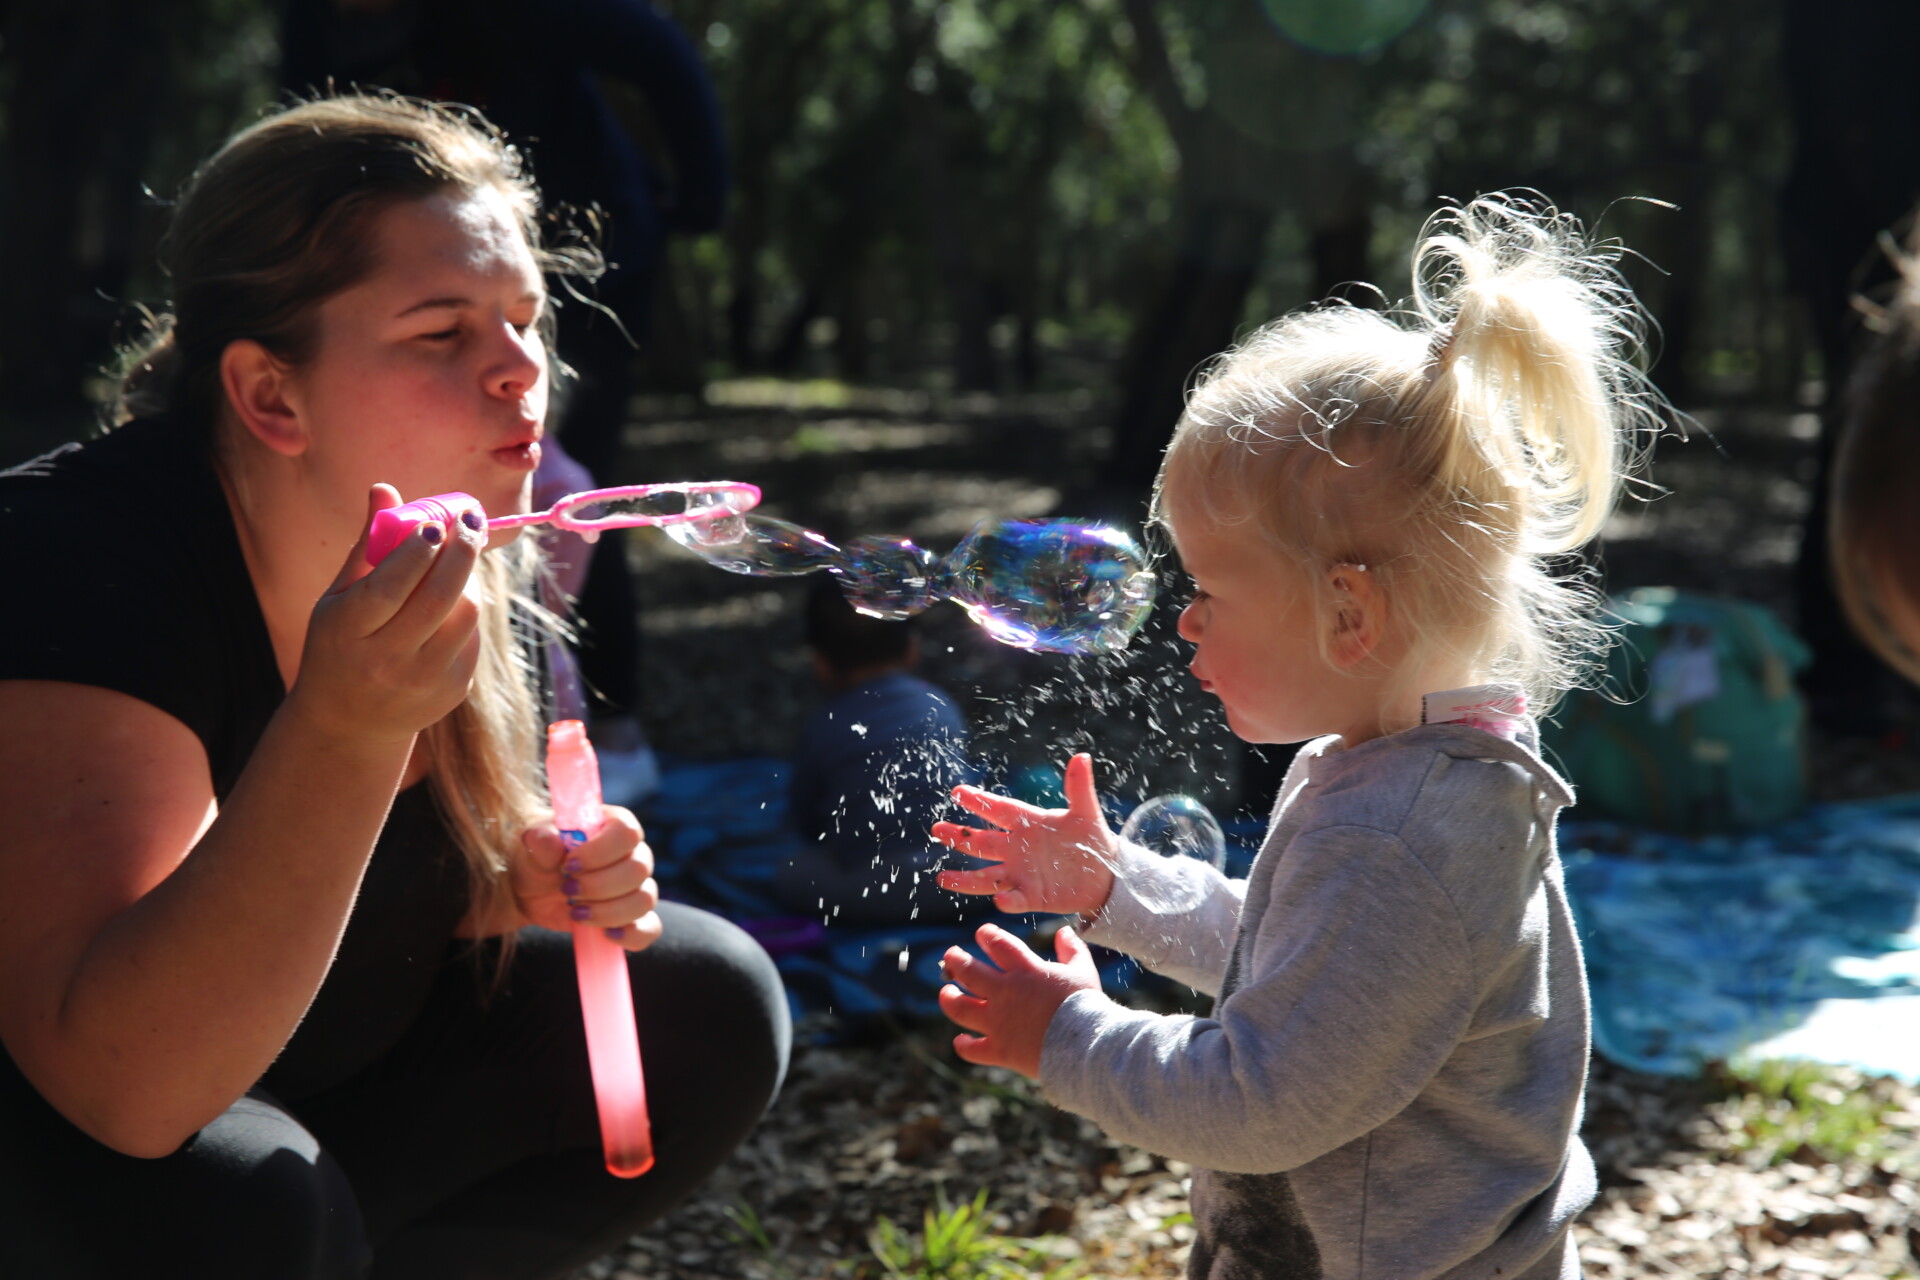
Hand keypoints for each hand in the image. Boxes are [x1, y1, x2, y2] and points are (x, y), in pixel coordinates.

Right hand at [284, 485, 484, 745]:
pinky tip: (456, 595)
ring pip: (464, 615)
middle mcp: (384, 660)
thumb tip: (384, 488)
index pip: (390, 587)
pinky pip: (472, 636)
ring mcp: (421, 680)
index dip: (417, 551)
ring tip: (460, 555)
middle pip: (437, 599)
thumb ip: (367, 546)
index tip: (436, 523)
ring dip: (468, 578)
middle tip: (472, 520)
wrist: (350, 721)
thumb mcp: (339, 598)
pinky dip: (468, 608)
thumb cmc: (341, 642)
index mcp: (347, 631)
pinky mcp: (451, 691)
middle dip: (460, 552)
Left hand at [514, 805, 662, 951]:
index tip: (569, 865)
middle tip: (566, 890)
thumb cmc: (539, 857)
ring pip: (644, 900)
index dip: (600, 852)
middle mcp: (633, 853)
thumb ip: (539, 842)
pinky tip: (607, 934)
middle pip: (638, 870)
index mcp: (614, 825)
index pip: (626, 834)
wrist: (534, 888)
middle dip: (599, 886)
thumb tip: (542, 839)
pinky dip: (632, 935)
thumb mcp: (532, 847)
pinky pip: (649, 928)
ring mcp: (637, 886)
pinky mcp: (633, 916)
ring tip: (576, 913)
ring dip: (608, 912)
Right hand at [932, 753, 1117, 916]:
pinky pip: (1016, 899)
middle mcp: (1017, 848)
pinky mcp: (1033, 896)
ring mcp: (1022, 873)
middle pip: (982, 842)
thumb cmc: (1090, 839)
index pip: (998, 810)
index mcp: (1027, 823)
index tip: (957, 792)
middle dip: (959, 837)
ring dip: (965, 878)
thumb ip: (1079, 788)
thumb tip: (1082, 756)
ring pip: (987, 876)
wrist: (1104, 874)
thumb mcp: (1086, 812)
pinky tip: (999, 899)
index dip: (979, 802)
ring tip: (942, 878)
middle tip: (937, 829)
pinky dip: (1008, 900)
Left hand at [939, 922, 1100, 1078]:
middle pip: (969, 971)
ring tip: (945, 992)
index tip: (982, 934)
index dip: (987, 935)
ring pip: (960, 1007)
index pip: (997, 943)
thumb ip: (1072, 949)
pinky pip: (972, 1049)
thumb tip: (1064, 931)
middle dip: (956, 960)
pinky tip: (960, 1041)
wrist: (1085, 1044)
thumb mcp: (1083, 970)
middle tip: (950, 956)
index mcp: (1025, 970)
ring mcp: (998, 1022)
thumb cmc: (1086, 1005)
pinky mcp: (999, 1049)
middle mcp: (1005, 992)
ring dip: (949, 998)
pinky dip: (964, 1045)